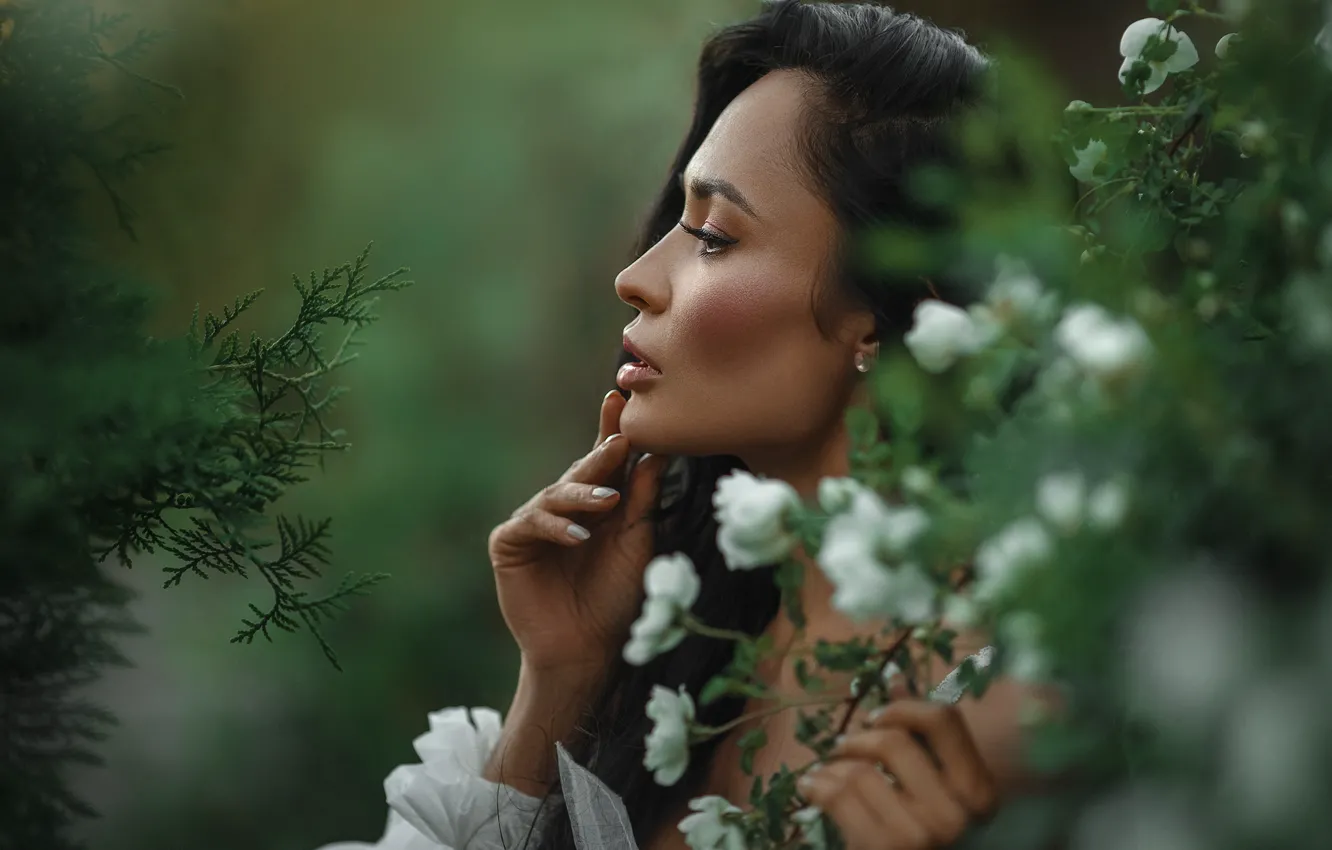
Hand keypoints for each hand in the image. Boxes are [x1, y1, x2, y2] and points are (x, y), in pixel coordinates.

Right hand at [488, 389, 668, 680]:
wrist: (587, 649)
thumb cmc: (615, 599)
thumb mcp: (637, 544)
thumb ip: (642, 501)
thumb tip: (657, 454)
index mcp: (597, 505)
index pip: (605, 463)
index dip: (611, 433)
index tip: (620, 401)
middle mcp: (563, 509)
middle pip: (581, 473)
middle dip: (600, 456)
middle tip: (620, 440)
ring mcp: (534, 524)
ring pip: (555, 495)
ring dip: (582, 496)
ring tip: (607, 502)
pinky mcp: (509, 545)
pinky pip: (531, 525)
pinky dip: (556, 528)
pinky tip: (578, 536)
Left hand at [795, 701, 997, 849]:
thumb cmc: (919, 829)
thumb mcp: (930, 784)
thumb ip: (919, 734)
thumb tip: (895, 676)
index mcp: (978, 791)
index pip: (944, 720)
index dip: (903, 708)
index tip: (875, 718)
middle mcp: (955, 814)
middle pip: (894, 741)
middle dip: (858, 739)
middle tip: (843, 747)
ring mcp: (920, 836)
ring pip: (860, 770)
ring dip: (832, 766)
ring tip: (825, 771)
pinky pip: (837, 796)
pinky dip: (816, 785)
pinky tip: (812, 787)